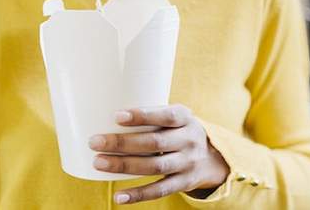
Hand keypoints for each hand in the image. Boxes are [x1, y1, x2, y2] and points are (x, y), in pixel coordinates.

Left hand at [89, 104, 229, 204]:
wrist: (214, 157)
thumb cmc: (179, 130)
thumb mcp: (175, 117)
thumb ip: (151, 115)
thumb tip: (104, 112)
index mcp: (185, 118)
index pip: (165, 115)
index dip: (141, 116)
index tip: (116, 116)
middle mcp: (188, 140)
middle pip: (154, 143)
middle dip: (122, 143)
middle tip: (94, 142)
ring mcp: (187, 163)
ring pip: (154, 167)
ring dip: (124, 166)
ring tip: (99, 162)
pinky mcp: (184, 183)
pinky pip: (160, 190)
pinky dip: (139, 194)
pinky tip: (119, 196)